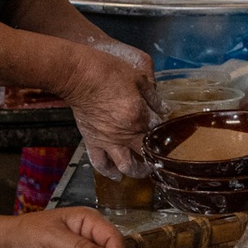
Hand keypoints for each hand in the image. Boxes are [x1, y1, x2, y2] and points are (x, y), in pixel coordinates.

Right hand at [60, 40, 157, 179]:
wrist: (79, 76)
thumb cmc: (108, 72)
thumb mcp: (137, 78)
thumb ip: (153, 96)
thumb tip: (165, 109)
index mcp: (138, 116)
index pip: (157, 129)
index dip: (164, 130)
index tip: (167, 130)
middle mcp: (125, 133)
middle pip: (145, 152)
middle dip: (156, 156)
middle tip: (160, 157)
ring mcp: (108, 140)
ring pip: (126, 166)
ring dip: (137, 171)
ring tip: (143, 171)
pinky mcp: (92, 141)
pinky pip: (100, 163)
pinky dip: (109, 172)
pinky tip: (117, 176)